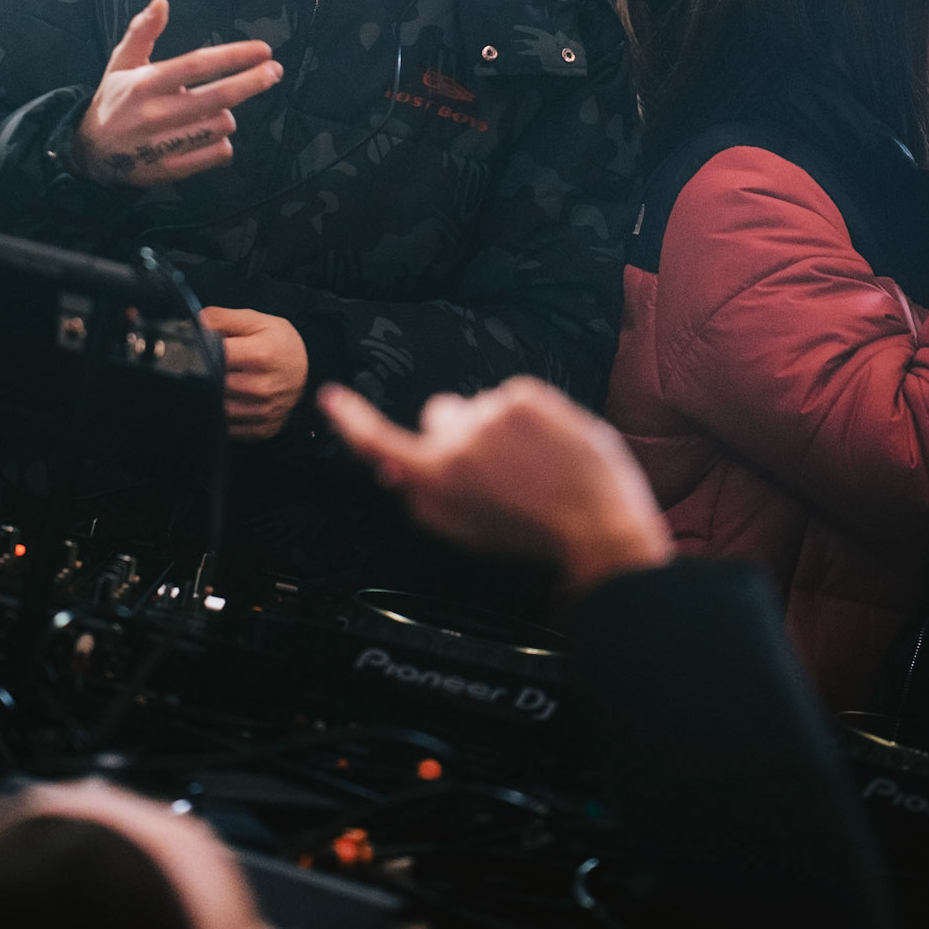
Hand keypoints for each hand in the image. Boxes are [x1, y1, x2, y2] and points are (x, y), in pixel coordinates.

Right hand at [73, 0, 281, 186]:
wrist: (90, 154)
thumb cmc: (114, 101)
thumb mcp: (121, 63)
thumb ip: (142, 31)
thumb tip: (161, 2)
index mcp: (145, 84)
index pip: (197, 65)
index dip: (234, 56)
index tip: (263, 50)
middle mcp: (155, 114)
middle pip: (218, 97)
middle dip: (253, 82)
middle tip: (274, 71)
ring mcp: (163, 145)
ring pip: (221, 126)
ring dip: (227, 114)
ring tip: (212, 109)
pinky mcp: (170, 170)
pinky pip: (216, 155)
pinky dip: (222, 143)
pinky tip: (210, 135)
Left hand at [202, 307, 307, 439]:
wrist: (306, 368)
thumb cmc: (279, 342)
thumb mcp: (254, 320)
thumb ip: (221, 318)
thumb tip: (192, 324)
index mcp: (260, 355)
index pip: (215, 357)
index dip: (199, 352)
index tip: (195, 350)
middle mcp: (262, 386)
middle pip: (213, 386)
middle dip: (204, 376)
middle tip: (206, 367)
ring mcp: (264, 411)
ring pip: (219, 411)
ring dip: (211, 398)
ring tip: (217, 383)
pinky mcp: (263, 429)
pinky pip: (230, 430)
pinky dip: (222, 418)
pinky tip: (227, 402)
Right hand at [319, 376, 672, 592]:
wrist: (597, 523)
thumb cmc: (531, 533)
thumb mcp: (465, 528)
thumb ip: (422, 497)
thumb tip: (392, 467)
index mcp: (437, 481)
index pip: (382, 444)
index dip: (352, 421)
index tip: (332, 397)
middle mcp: (457, 443)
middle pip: (438, 414)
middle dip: (455, 430)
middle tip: (494, 466)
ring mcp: (491, 414)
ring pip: (480, 405)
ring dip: (496, 425)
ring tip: (533, 462)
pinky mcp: (524, 395)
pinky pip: (512, 395)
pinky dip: (527, 415)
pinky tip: (548, 446)